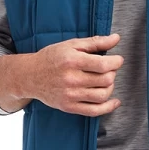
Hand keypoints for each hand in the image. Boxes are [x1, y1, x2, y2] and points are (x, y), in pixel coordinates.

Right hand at [0, 33, 122, 114]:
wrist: (30, 76)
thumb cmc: (52, 58)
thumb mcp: (71, 45)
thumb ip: (95, 42)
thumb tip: (116, 38)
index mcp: (72, 61)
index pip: (104, 65)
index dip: (116, 62)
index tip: (117, 60)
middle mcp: (71, 79)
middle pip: (105, 80)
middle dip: (112, 73)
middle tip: (109, 69)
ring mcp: (70, 95)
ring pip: (102, 95)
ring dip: (110, 87)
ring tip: (106, 81)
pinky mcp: (69, 107)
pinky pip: (94, 111)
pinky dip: (108, 107)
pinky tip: (114, 101)